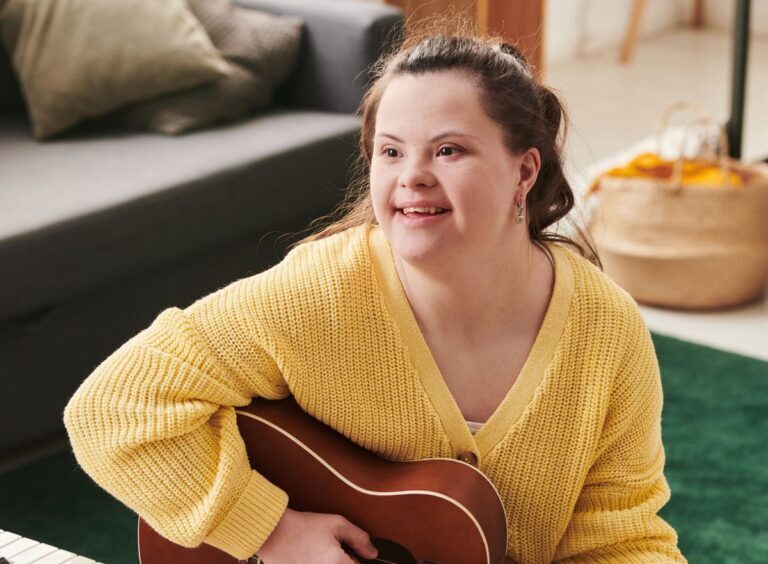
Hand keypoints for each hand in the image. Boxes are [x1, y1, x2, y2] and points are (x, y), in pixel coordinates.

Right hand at [256, 508, 378, 563]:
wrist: (274, 534)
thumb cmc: (303, 527)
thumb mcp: (336, 523)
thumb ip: (360, 538)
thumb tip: (372, 552)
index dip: (357, 560)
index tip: (353, 554)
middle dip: (345, 562)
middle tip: (336, 553)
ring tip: (322, 555)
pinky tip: (313, 559)